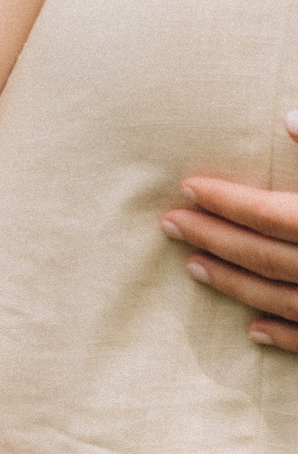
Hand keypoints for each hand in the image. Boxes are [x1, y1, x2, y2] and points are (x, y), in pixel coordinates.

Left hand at [163, 115, 297, 350]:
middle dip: (212, 236)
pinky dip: (284, 335)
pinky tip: (252, 331)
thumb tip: (286, 118)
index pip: (269, 213)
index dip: (227, 200)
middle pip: (263, 254)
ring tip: (192, 266)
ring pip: (280, 297)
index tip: (187, 188)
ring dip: (233, 283)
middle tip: (168, 223)